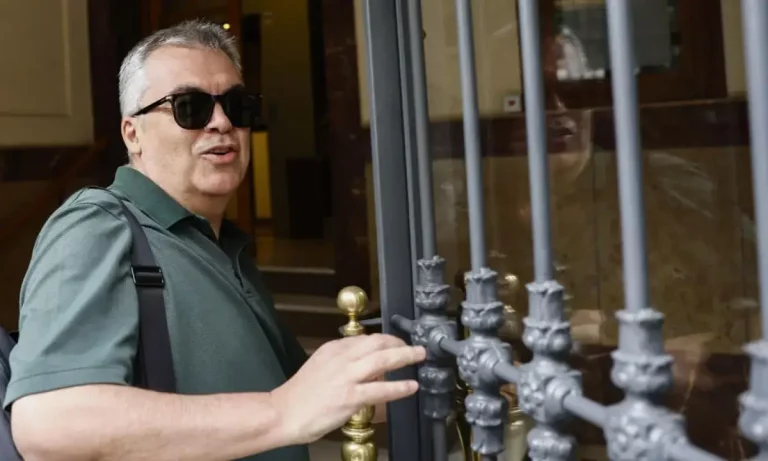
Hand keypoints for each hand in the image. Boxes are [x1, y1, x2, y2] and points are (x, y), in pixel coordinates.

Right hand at [270, 333, 425, 443]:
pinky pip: (380, 389)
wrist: (282, 413)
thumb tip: (365, 364)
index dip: (385, 339)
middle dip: (399, 343)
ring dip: (405, 356)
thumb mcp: (320, 366)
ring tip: (419, 356)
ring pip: (382, 359)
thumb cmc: (300, 395)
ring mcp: (346, 377)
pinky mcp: (349, 397)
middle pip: (377, 342)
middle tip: (414, 347)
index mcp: (333, 349)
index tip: (396, 342)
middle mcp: (340, 358)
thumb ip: (342, 362)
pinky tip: (411, 387)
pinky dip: (399, 387)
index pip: (365, 338)